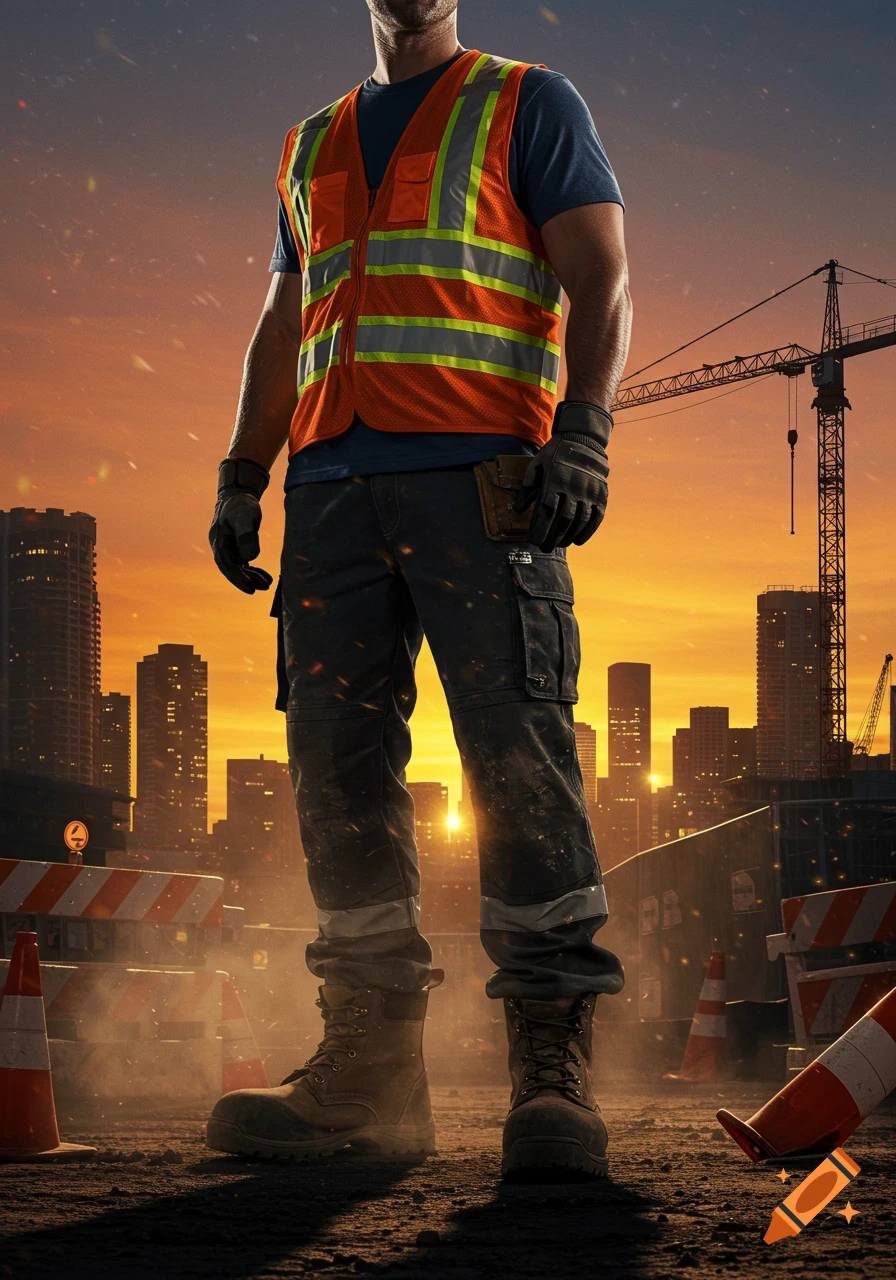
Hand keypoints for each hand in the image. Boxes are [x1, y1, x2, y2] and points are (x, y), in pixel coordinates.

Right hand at [209, 457, 273, 593]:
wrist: (238, 494)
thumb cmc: (241, 504)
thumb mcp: (245, 517)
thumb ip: (246, 536)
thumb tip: (249, 558)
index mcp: (219, 541)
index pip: (227, 565)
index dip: (238, 578)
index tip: (250, 589)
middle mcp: (221, 547)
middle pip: (232, 569)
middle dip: (246, 580)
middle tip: (262, 589)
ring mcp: (228, 548)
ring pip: (239, 567)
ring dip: (251, 577)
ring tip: (267, 584)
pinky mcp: (236, 547)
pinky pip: (243, 563)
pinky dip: (253, 570)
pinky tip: (265, 577)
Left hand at [515, 400, 611, 551]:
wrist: (584, 438)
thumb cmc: (556, 452)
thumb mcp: (537, 464)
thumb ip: (528, 487)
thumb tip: (519, 510)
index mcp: (555, 480)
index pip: (546, 511)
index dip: (539, 529)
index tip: (533, 540)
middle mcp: (573, 487)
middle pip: (562, 520)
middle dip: (552, 537)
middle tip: (545, 547)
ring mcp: (589, 491)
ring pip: (579, 521)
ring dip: (568, 537)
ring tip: (558, 544)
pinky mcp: (601, 494)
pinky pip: (596, 517)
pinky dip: (588, 531)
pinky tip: (578, 540)